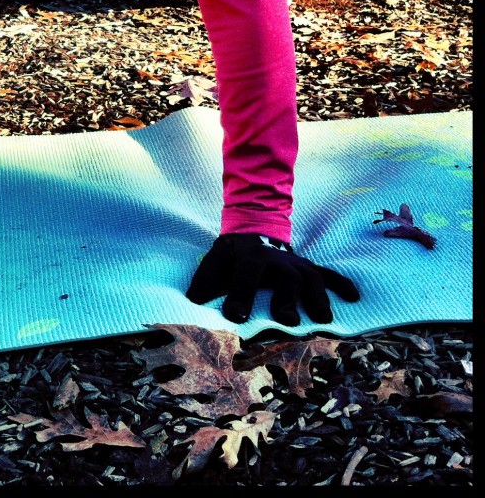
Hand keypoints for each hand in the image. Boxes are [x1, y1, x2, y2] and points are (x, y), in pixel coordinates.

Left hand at [185, 233, 359, 325]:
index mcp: (250, 257)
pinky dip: (342, 283)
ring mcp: (296, 264)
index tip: (235, 316)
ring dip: (317, 297)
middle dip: (286, 298)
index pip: (245, 276)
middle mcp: (277, 260)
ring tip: (323, 319)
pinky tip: (354, 296)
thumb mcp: (214, 260)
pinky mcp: (310, 267)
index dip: (239, 295)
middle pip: (285, 278)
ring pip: (311, 278)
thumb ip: (205, 280)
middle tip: (287, 320)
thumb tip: (194, 301)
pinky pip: (329, 273)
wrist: (254, 228)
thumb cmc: (233, 254)